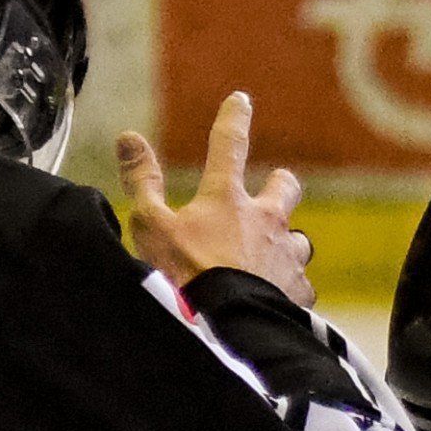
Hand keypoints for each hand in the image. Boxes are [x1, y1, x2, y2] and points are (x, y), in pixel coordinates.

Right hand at [116, 92, 315, 307]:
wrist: (229, 329)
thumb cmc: (186, 278)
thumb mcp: (152, 227)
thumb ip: (142, 182)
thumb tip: (129, 138)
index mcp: (226, 199)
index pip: (229, 145)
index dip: (233, 119)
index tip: (241, 101)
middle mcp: (265, 222)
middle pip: (284, 188)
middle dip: (280, 186)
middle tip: (275, 189)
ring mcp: (286, 257)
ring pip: (299, 241)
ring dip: (288, 245)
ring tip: (273, 260)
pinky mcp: (298, 294)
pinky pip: (301, 287)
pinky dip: (291, 290)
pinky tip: (281, 301)